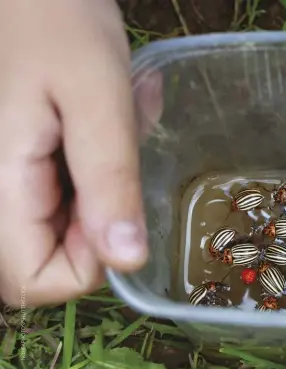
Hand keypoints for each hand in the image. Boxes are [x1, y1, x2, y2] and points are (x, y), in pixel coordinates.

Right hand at [0, 0, 147, 306]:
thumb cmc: (56, 19)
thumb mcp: (97, 97)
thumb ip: (108, 179)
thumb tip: (128, 259)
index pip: (36, 280)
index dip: (91, 260)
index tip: (118, 204)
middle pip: (45, 258)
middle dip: (101, 219)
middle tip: (119, 155)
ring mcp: (1, 178)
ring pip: (55, 227)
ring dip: (100, 190)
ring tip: (115, 128)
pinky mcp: (15, 163)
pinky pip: (56, 194)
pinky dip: (91, 171)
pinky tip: (103, 125)